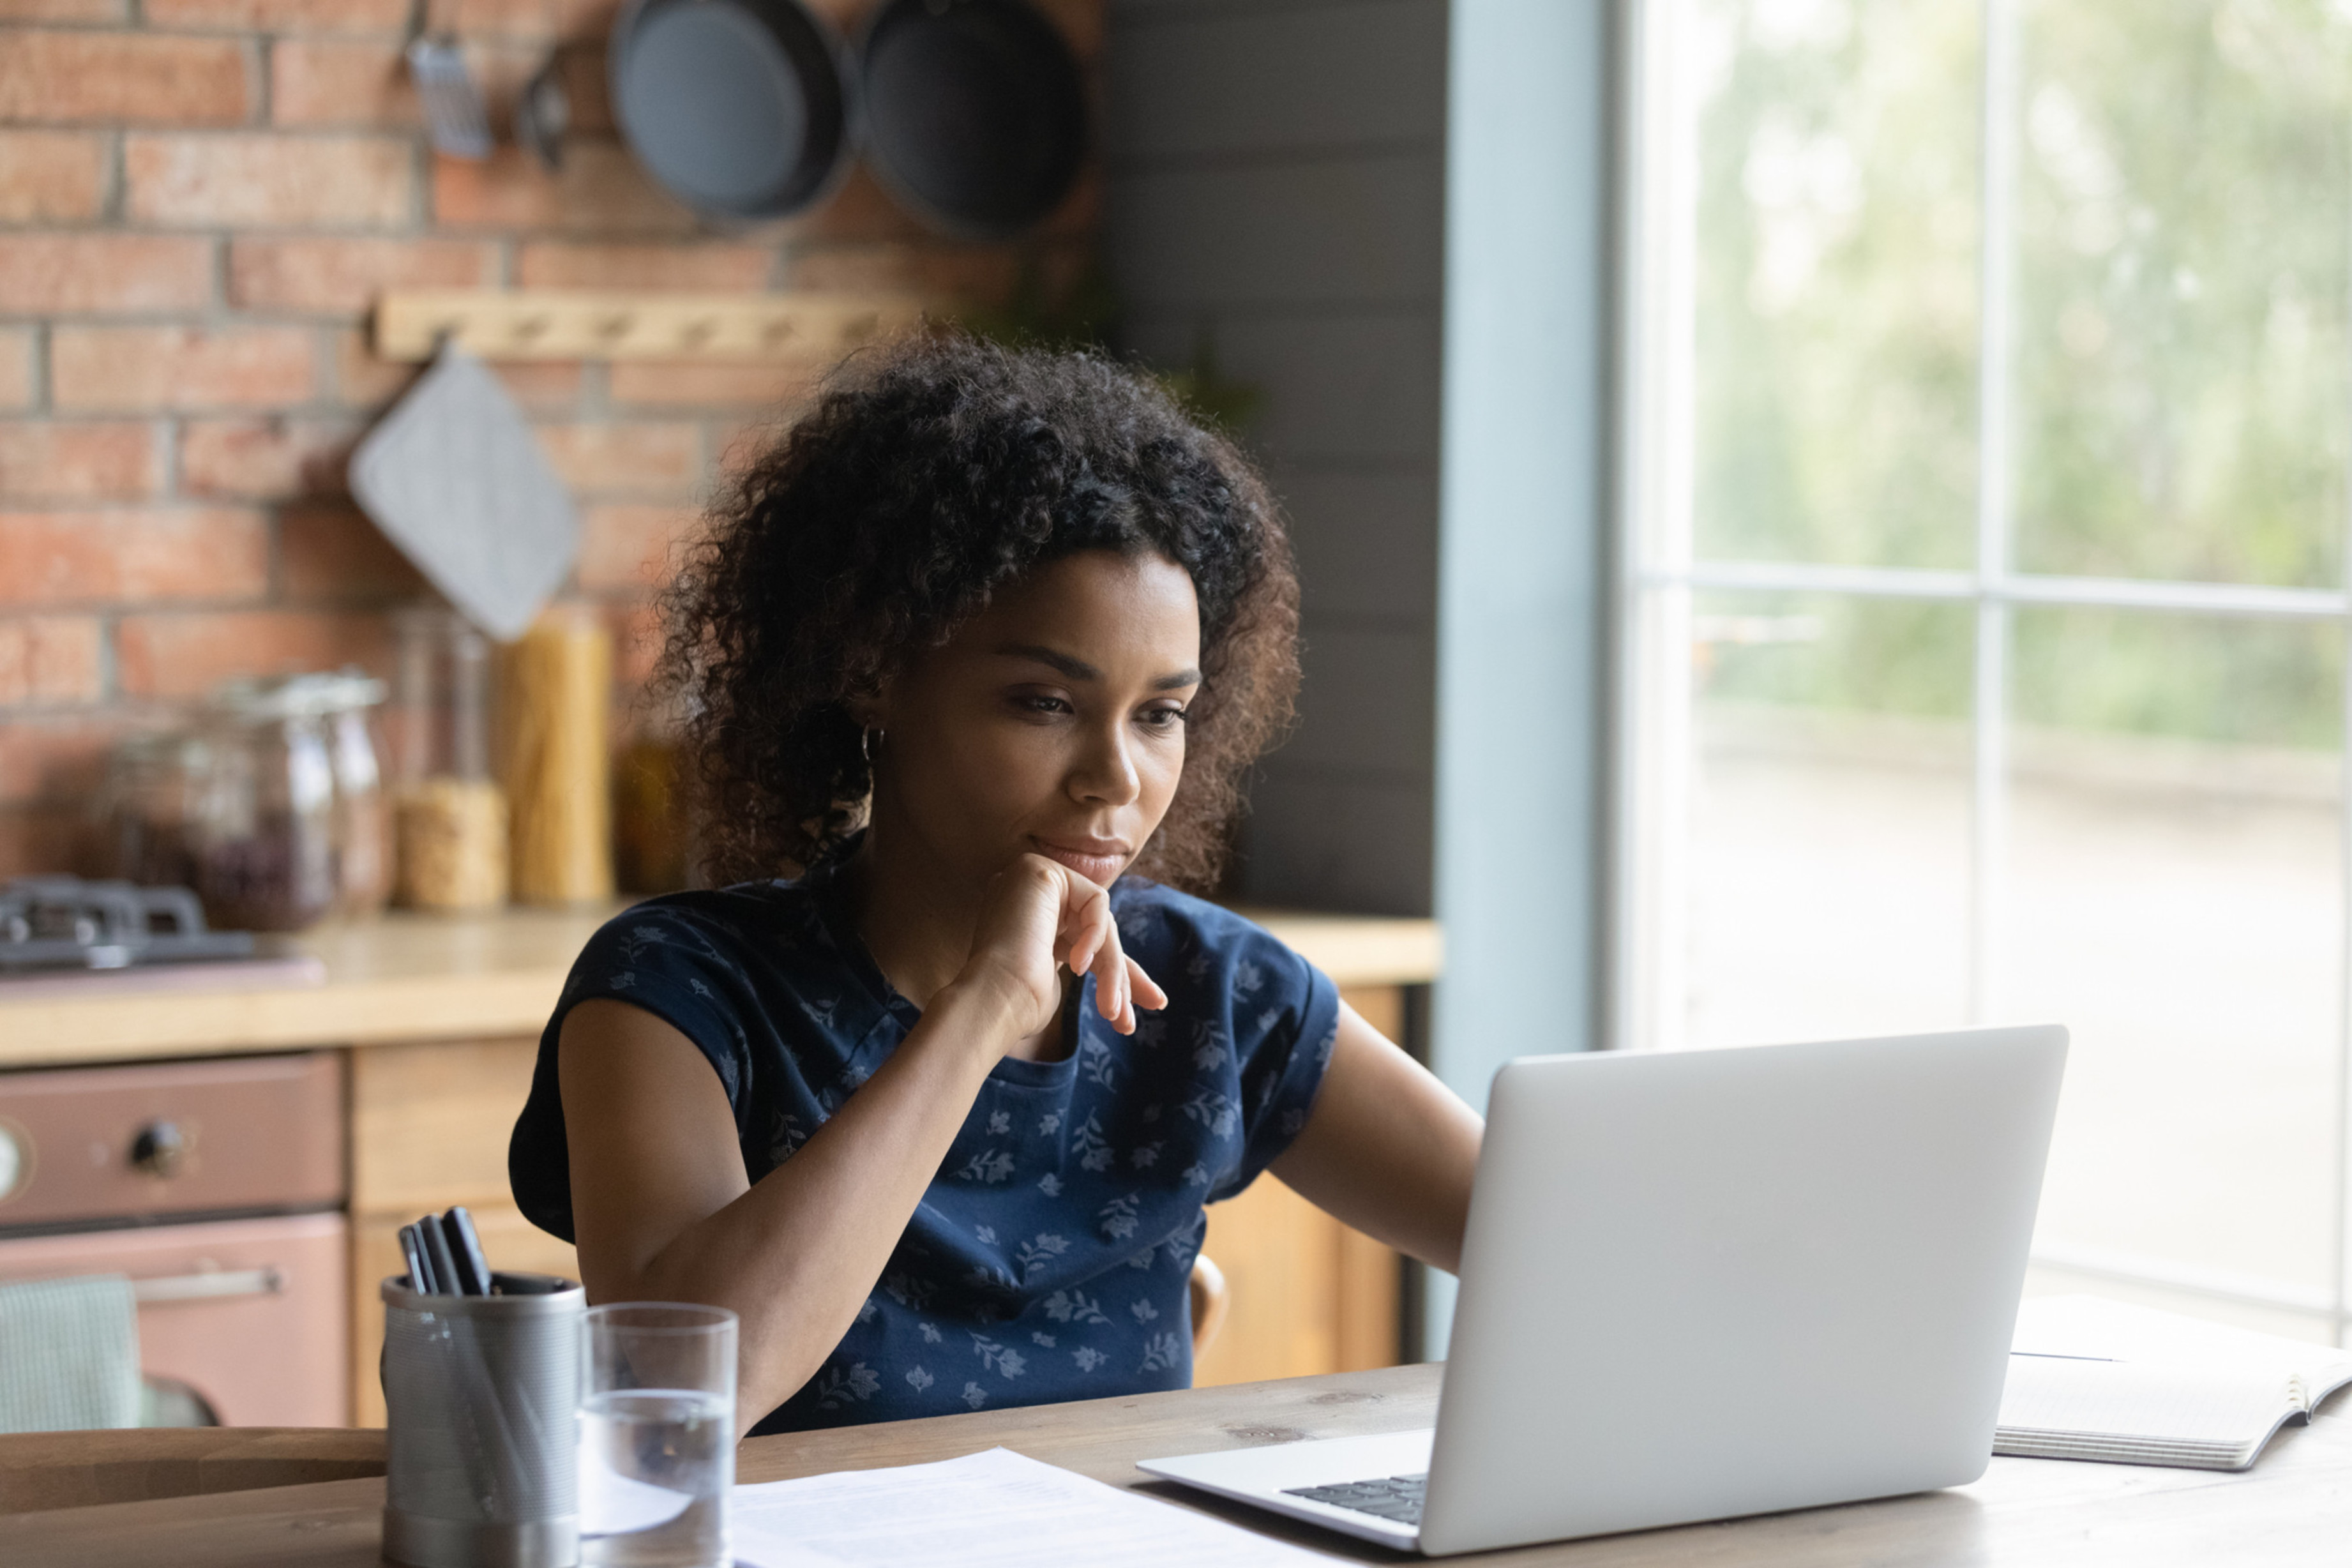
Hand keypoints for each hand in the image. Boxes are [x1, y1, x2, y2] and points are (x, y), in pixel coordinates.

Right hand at [957, 854, 1168, 1039]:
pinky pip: (1096, 901)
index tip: (1153, 1003)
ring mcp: (1031, 879)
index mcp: (1030, 923)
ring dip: (1112, 968)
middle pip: (1096, 929)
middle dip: (1122, 973)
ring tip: (1112, 1011)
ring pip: (1099, 920)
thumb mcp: (1062, 983)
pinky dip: (1095, 936)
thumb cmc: (1017, 1005)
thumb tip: (1125, 977)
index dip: (1119, 972)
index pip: (1086, 940)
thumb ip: (1087, 964)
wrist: (992, 1002)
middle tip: (1142, 1013)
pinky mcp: (1041, 870)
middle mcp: (1028, 897)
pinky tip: (1079, 965)